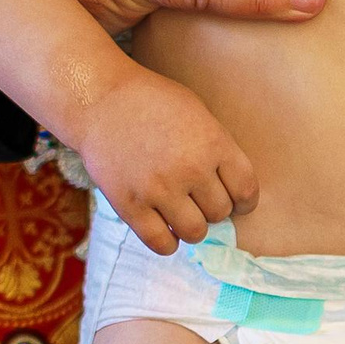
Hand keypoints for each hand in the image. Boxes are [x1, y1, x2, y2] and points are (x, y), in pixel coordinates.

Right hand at [71, 71, 258, 257]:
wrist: (98, 100)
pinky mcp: (130, 206)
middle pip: (220, 213)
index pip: (246, 190)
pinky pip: (161, 243)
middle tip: (198, 199)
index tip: (236, 202)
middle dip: (213, 208)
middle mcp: (190, 169)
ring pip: (195, 232)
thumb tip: (232, 190)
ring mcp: (159, 189)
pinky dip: (168, 242)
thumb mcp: (197, 113)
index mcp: (213, 143)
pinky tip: (164, 228)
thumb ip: (217, 149)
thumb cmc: (151, 101)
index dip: (244, 201)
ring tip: (181, 212)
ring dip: (192, 226)